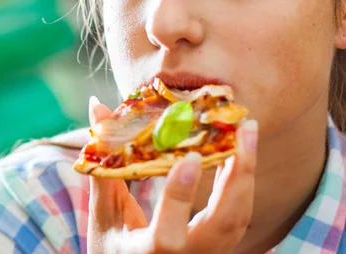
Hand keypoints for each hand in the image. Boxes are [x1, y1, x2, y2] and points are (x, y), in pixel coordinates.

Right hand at [86, 97, 257, 253]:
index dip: (180, 195)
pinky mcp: (220, 246)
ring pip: (240, 218)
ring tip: (247, 130)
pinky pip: (239, 215)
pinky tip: (240, 153)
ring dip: (246, 172)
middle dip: (240, 172)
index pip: (169, 233)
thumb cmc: (112, 249)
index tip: (192, 157)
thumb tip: (98, 107)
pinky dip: (241, 182)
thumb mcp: (102, 214)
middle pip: (226, 222)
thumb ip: (103, 164)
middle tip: (244, 127)